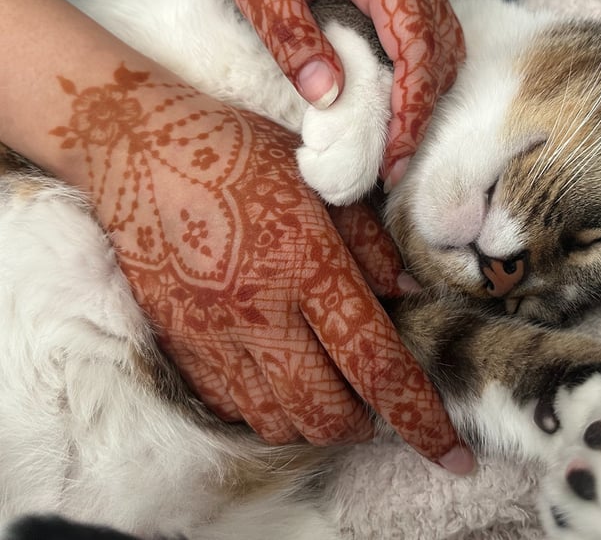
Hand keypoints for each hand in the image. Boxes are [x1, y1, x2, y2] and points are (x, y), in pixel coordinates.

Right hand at [49, 63, 469, 467]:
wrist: (138, 149)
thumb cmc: (236, 151)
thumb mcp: (317, 178)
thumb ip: (368, 240)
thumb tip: (405, 294)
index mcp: (307, 262)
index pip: (376, 363)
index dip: (422, 419)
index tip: (454, 458)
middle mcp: (260, 310)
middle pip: (327, 413)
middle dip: (365, 423)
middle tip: (373, 395)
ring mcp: (213, 333)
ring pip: (278, 421)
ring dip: (316, 420)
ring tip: (327, 385)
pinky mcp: (179, 341)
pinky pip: (232, 406)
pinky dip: (268, 407)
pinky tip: (278, 372)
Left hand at [208, 0, 464, 185]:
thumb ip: (289, 34)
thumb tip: (327, 96)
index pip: (414, 39)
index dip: (410, 103)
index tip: (395, 153)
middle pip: (440, 47)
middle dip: (421, 111)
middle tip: (394, 165)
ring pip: (444, 44)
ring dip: (425, 97)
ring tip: (397, 145)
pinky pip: (430, 34)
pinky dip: (420, 76)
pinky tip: (397, 106)